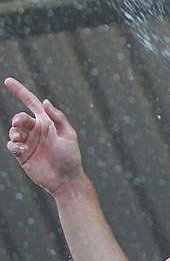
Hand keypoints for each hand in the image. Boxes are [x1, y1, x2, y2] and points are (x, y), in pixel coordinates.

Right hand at [4, 78, 87, 195]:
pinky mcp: (22, 154)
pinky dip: (13, 144)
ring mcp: (28, 142)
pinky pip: (11, 145)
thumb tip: (45, 101)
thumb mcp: (69, 135)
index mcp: (47, 123)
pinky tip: (22, 149)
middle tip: (19, 124)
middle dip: (18, 119)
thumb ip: (58, 118)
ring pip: (13, 131)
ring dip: (14, 132)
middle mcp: (36, 130)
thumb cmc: (71, 157)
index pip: (31, 103)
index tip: (7, 80)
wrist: (66, 179)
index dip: (20, 91)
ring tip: (19, 138)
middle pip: (20, 118)